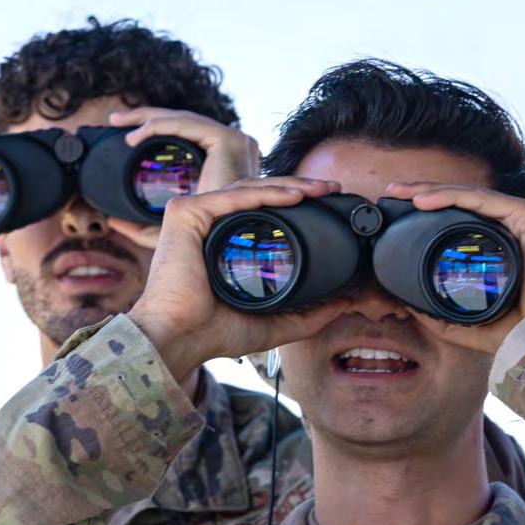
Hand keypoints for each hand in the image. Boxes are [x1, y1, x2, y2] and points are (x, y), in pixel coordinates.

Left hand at [104, 107, 260, 247]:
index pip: (188, 132)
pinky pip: (187, 125)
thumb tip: (114, 222)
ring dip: (147, 117)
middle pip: (184, 121)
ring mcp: (233, 140)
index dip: (157, 127)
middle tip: (114, 119)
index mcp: (225, 157)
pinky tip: (136, 136)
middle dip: (146, 116)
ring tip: (118, 122)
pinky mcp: (228, 140)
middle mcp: (233, 144)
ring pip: (182, 118)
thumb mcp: (168, 228)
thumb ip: (143, 226)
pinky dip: (159, 127)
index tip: (127, 135)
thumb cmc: (206, 242)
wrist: (226, 246)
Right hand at [127, 177, 353, 382]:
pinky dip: (264, 194)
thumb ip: (308, 315)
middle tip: (330, 188)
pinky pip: (231, 196)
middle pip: (258, 194)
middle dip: (298, 186)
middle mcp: (208, 223)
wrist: (179, 339)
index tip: (325, 204)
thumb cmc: (212, 333)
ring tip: (319, 189)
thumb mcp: (273, 323)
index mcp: (222, 241)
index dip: (294, 202)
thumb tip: (345, 304)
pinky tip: (293, 196)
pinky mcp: (184, 212)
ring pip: (248, 188)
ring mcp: (194, 214)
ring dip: (287, 184)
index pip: (262, 210)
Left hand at [379, 182, 524, 354]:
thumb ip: (442, 317)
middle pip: (463, 202)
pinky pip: (482, 199)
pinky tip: (423, 199)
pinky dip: (450, 196)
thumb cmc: (524, 331)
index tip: (400, 215)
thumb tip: (410, 307)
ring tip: (400, 192)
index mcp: (506, 244)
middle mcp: (516, 226)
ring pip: (469, 195)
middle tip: (392, 193)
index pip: (463, 219)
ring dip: (431, 190)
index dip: (431, 212)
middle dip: (423, 194)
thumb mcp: (472, 323)